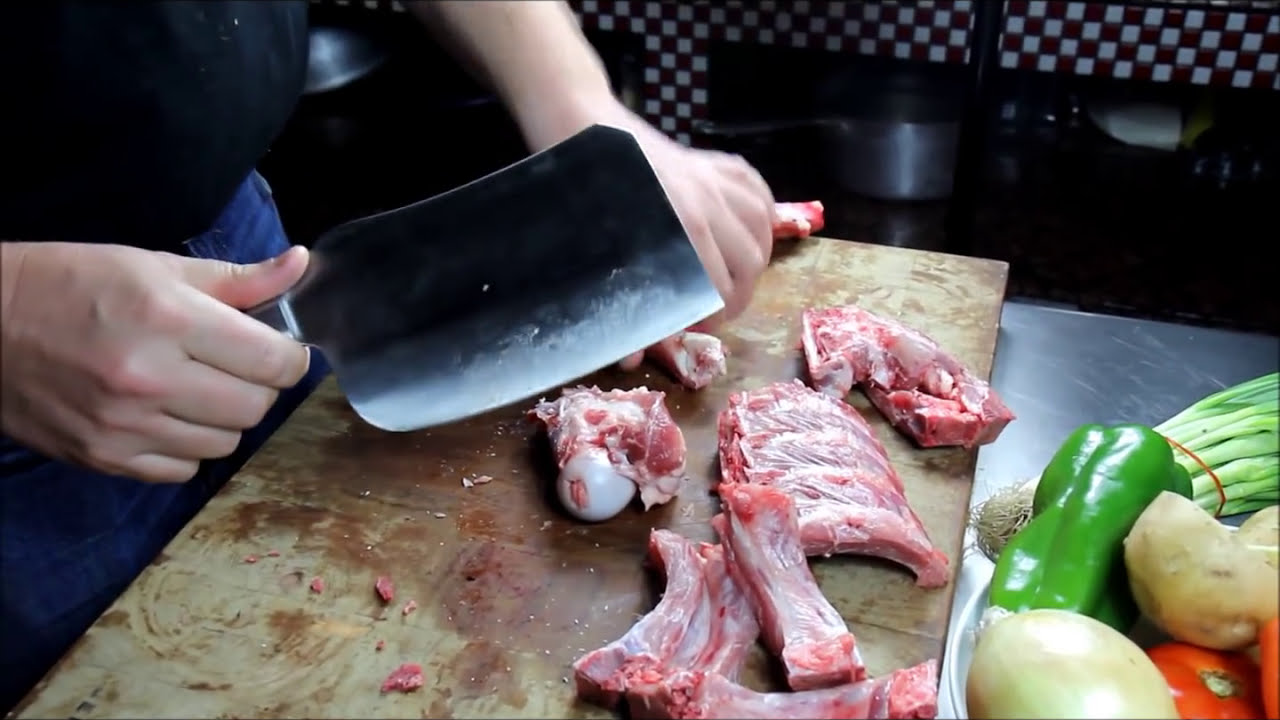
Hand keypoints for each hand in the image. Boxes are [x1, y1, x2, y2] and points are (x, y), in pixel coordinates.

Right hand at [0, 242, 311, 481]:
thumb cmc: (73, 284)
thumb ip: (236, 279)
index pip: (274, 361)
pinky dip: (187, 445)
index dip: (288, 355)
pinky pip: (184, 468)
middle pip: (256, 406)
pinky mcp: (104, 458)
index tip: (277, 348)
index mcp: (168, 319)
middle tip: (235, 365)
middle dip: (258, 385)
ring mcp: (125, 426)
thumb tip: (298, 265)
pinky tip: (166, 415)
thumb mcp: (154, 266)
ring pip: (225, 443)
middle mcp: (149, 378)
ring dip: (223, 418)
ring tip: (195, 387)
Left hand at [520, 98, 777, 370]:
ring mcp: (715, 175)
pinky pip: (757, 191)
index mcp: (685, 223)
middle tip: (718, 311)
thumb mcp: (600, 250)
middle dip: (740, 294)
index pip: (720, 285)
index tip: (699, 329)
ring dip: (755, 259)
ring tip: (736, 278)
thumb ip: (624, 300)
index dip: (713, 316)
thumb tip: (631, 357)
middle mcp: (710, 198)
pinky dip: (761, 215)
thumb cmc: (583, 190)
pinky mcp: (715, 160)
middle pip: (751, 260)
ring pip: (761, 228)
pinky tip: (751, 231)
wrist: (581, 122)